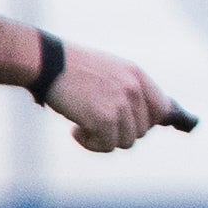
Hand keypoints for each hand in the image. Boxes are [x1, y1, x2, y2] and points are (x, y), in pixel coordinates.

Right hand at [46, 44, 186, 152]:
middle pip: (141, 130)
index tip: (129, 126)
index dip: (148, 123)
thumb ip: (129, 89)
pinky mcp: (104, 118)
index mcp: (137, 75)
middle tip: (96, 124)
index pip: (161, 109)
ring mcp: (120, 103)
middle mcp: (133, 89)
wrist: (45, 61)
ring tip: (83, 127)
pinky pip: (107, 145)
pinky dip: (90, 143)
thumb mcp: (109, 70)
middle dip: (118, 132)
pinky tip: (76, 131)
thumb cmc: (71, 68)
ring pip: (126, 141)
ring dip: (104, 139)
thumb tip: (152, 119)